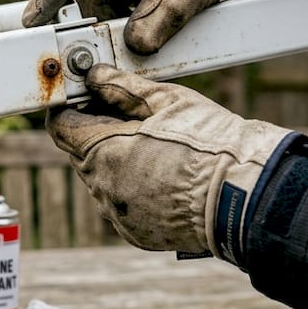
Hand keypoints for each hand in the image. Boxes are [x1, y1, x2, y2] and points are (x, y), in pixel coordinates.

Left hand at [47, 64, 299, 259]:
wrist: (246, 196)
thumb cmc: (210, 143)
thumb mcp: (167, 101)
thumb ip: (122, 87)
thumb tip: (94, 75)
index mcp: (102, 151)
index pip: (61, 126)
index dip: (71, 107)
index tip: (88, 96)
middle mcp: (103, 188)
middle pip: (80, 153)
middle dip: (97, 133)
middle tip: (132, 117)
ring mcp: (119, 215)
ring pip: (102, 180)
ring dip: (117, 162)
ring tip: (157, 147)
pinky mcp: (137, 233)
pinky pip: (122, 205)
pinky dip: (134, 189)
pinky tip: (166, 176)